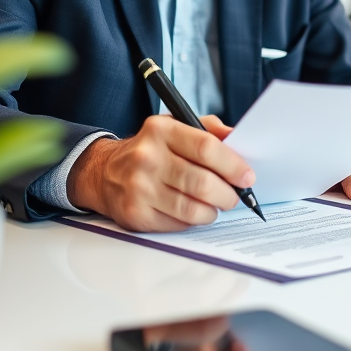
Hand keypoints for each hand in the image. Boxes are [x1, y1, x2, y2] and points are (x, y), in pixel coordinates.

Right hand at [66, 114, 252, 231]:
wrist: (103, 172)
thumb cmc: (150, 150)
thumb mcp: (174, 127)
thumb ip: (208, 129)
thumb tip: (237, 138)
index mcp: (161, 130)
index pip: (206, 148)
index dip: (233, 165)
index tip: (247, 177)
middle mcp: (147, 157)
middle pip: (202, 182)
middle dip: (227, 194)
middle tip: (234, 197)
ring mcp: (139, 187)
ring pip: (192, 208)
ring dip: (212, 211)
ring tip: (215, 205)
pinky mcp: (135, 213)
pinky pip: (178, 224)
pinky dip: (192, 221)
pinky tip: (192, 212)